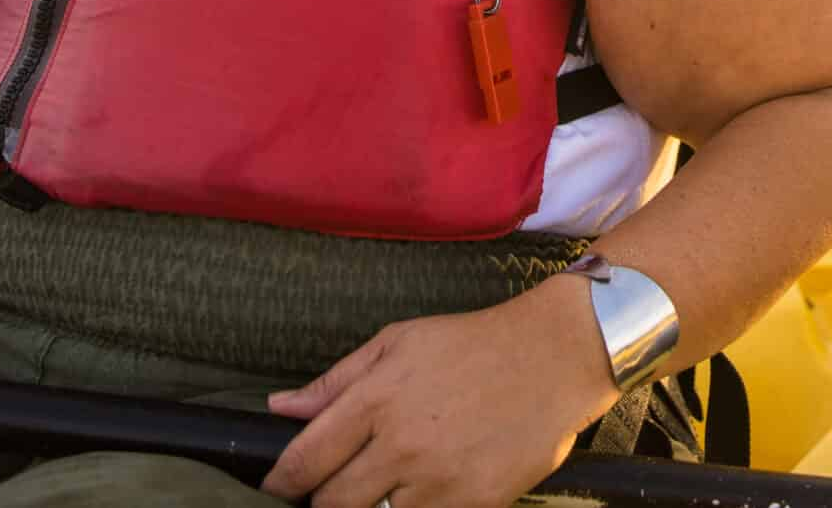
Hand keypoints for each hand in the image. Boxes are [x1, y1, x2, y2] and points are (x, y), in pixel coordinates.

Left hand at [260, 274, 619, 507]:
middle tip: (329, 491)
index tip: (278, 487)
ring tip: (383, 486)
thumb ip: (336, 380)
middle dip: (322, 501)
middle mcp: (402, 444)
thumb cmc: (473, 344)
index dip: (281, 483)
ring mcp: (438, 479)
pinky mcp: (473, 503)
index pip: (305, 461)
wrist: (553, 357)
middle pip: (332, 504)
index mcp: (377, 398)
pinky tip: (421, 491)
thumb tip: (280, 408)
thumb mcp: (399, 341)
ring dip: (370, 507)